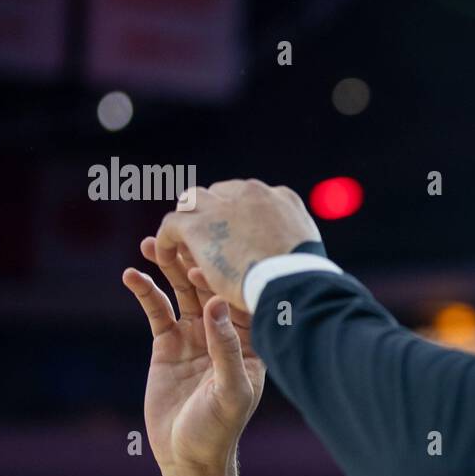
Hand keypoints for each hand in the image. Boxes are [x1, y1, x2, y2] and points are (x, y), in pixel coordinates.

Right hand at [123, 236, 265, 475]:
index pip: (240, 298)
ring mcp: (195, 335)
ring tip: (150, 243)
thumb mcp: (230, 391)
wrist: (188, 455)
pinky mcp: (168, 344)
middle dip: (194, 260)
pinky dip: (144, 292)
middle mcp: (225, 331)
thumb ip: (226, 349)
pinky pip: (156, 311)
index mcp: (251, 340)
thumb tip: (216, 304)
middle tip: (177, 234)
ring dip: (167, 268)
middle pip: (209, 287)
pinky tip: (130, 275)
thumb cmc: (220, 429)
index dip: (226, 276)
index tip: (209, 255)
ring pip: (182, 292)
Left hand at [155, 179, 320, 312]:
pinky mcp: (199, 226)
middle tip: (208, 234)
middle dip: (213, 210)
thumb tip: (291, 257)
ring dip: (189, 218)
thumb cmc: (305, 278)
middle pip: (221, 193)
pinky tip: (165, 255)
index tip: (236, 233)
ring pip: (193, 201)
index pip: (252, 197)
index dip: (239, 215)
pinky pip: (172, 224)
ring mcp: (222, 207)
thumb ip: (293, 245)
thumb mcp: (308, 252)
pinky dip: (166, 239)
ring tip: (183, 240)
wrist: (291, 282)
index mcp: (282, 198)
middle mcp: (251, 193)